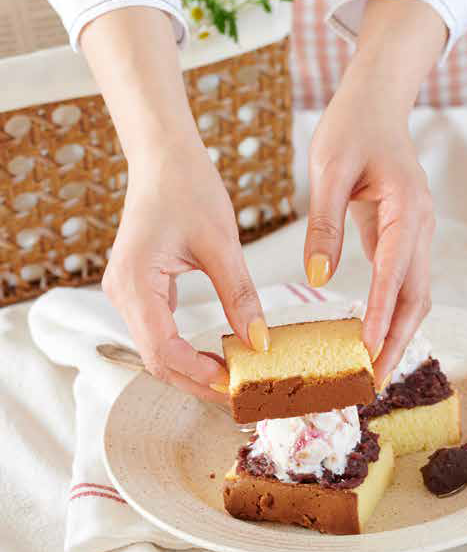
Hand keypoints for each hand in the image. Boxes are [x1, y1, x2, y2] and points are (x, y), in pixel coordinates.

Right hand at [103, 143, 268, 402]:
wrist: (163, 157)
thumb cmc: (188, 188)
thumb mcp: (222, 243)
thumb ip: (239, 295)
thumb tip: (260, 341)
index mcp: (136, 282)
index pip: (162, 350)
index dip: (198, 374)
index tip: (235, 385)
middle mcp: (121, 293)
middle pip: (156, 359)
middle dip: (196, 381)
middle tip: (240, 395)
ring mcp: (126, 292)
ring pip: (156, 349)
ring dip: (191, 369)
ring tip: (233, 380)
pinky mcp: (138, 288)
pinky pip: (158, 331)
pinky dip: (186, 350)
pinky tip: (216, 355)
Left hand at [304, 0, 445, 386]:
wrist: (378, 101)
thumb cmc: (352, 128)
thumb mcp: (329, 171)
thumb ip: (324, 224)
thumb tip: (319, 276)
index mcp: (407, 209)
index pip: (396, 274)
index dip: (384, 316)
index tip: (369, 353)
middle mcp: (422, 226)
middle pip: (418, 295)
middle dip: (398, 340)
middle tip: (373, 380)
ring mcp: (419, 231)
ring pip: (416, 292)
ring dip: (399, 331)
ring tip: (372, 369)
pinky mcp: (406, 234)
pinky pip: (405, 280)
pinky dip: (393, 311)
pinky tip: (372, 333)